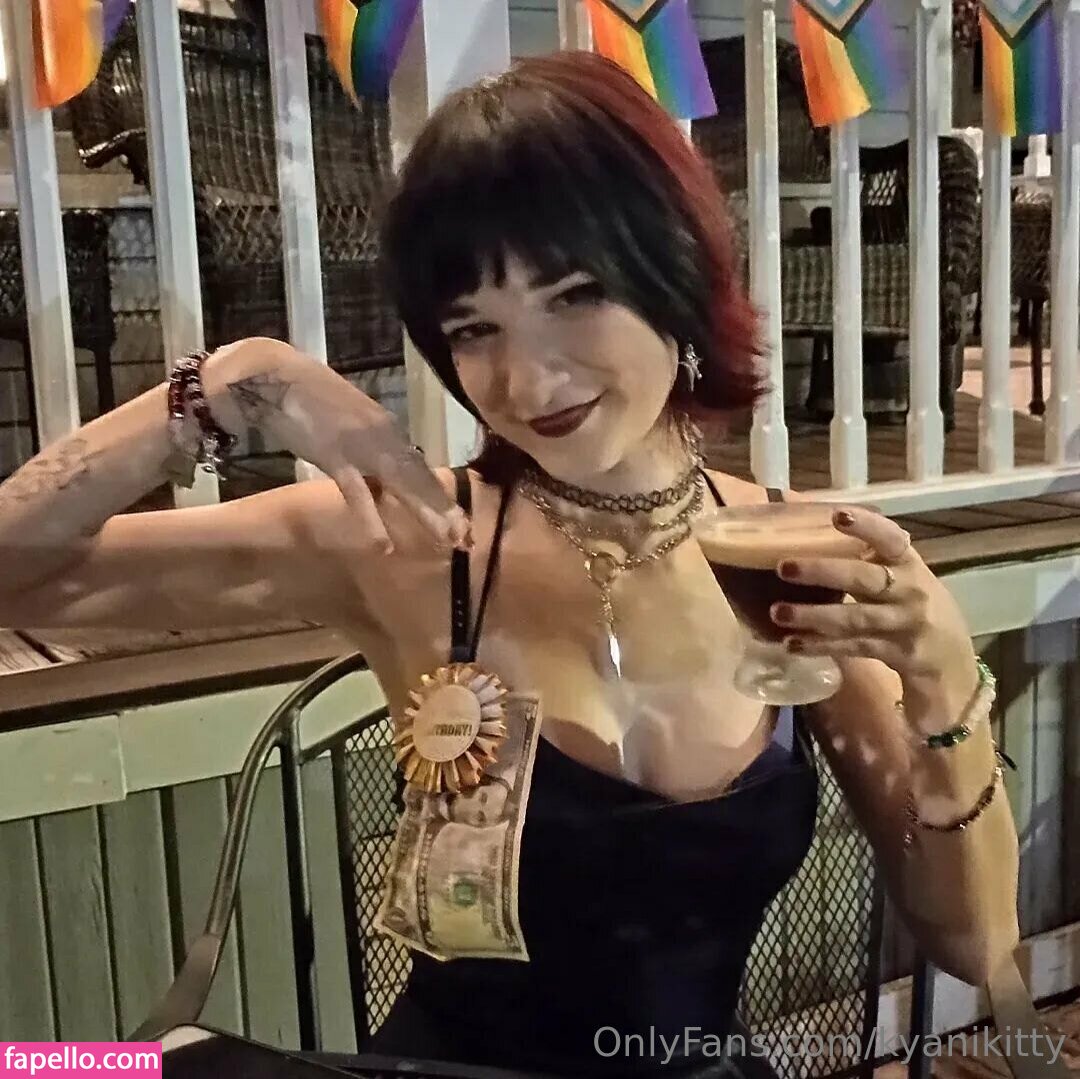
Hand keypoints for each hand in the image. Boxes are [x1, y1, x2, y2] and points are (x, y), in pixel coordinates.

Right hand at [204, 339, 470, 553]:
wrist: (275, 374)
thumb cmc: (305, 399)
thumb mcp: (345, 428)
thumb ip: (365, 453)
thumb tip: (380, 482)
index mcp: (385, 431)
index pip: (418, 469)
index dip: (438, 497)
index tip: (460, 523)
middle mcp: (383, 437)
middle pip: (419, 479)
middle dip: (444, 509)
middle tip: (467, 539)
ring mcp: (362, 446)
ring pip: (403, 485)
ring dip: (427, 513)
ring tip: (450, 540)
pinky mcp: (335, 454)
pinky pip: (358, 493)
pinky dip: (371, 520)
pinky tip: (383, 546)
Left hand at [767, 505, 974, 682]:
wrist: (953, 661)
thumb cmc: (914, 606)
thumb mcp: (898, 577)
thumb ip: (861, 554)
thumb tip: (799, 510)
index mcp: (909, 564)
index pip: (891, 538)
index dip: (866, 526)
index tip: (838, 514)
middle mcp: (910, 591)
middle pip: (865, 578)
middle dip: (823, 571)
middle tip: (783, 567)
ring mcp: (905, 624)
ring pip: (856, 618)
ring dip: (814, 615)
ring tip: (778, 612)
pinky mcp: (897, 654)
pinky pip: (853, 648)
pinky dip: (821, 646)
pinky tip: (792, 644)